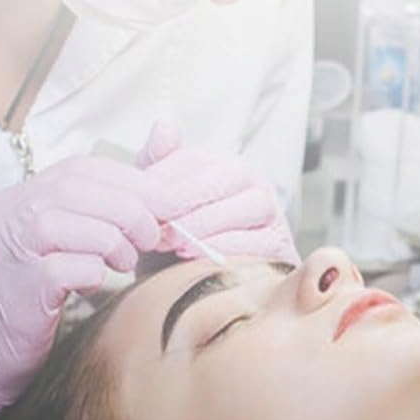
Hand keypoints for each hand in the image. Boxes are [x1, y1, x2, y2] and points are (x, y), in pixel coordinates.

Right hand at [0, 155, 161, 419]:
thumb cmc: (25, 297)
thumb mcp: (52, 244)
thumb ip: (93, 208)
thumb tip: (157, 167)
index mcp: (16, 199)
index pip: (78, 168)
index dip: (128, 180)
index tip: (164, 201)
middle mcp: (7, 216)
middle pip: (79, 189)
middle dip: (131, 208)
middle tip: (153, 234)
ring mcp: (9, 251)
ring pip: (75, 223)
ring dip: (116, 242)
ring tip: (124, 262)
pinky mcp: (20, 290)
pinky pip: (72, 267)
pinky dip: (95, 274)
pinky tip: (92, 286)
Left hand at [135, 121, 300, 265]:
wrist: (193, 294)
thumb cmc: (174, 245)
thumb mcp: (158, 207)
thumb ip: (156, 165)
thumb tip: (164, 126)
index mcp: (219, 165)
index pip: (195, 160)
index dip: (165, 180)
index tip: (139, 203)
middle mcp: (250, 183)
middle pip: (224, 179)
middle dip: (185, 203)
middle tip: (155, 226)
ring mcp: (271, 214)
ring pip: (249, 206)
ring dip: (206, 226)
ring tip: (173, 244)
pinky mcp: (281, 247)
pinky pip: (262, 242)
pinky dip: (229, 250)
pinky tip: (197, 259)